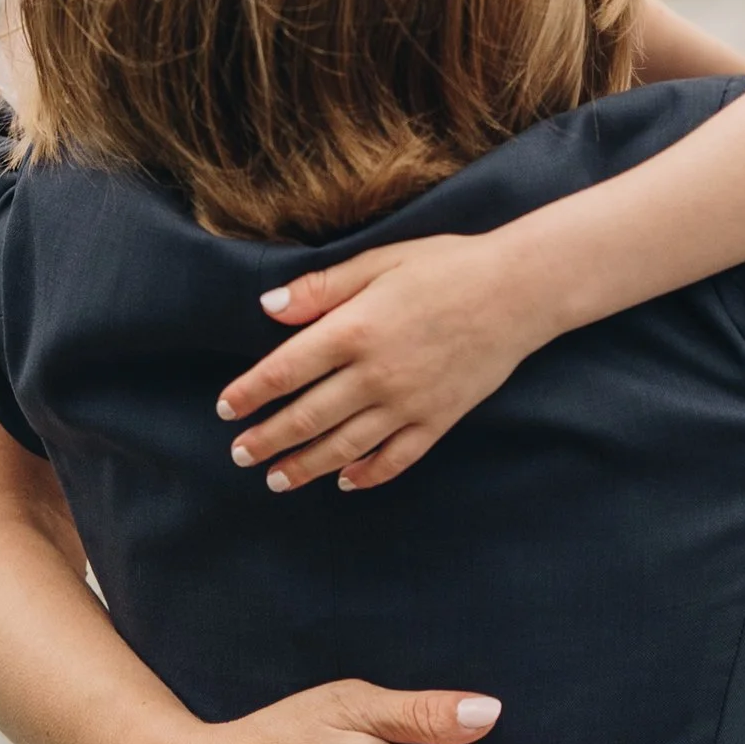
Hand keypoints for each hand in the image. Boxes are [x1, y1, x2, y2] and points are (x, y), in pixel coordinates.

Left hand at [215, 236, 532, 490]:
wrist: (518, 291)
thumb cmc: (447, 266)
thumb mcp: (379, 261)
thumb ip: (321, 288)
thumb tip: (268, 308)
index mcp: (353, 331)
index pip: (284, 371)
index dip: (250, 393)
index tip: (226, 409)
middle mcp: (375, 375)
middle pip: (306, 417)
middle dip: (268, 440)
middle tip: (240, 454)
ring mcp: (408, 403)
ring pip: (345, 446)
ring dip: (306, 466)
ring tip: (278, 479)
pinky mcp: (438, 419)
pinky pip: (397, 458)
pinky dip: (369, 475)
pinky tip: (347, 482)